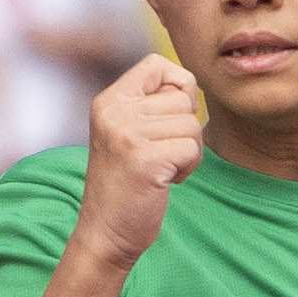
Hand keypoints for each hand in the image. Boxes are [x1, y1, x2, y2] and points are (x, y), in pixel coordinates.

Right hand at [79, 57, 204, 260]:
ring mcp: (127, 134)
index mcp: (108, 100)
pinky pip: (192, 148)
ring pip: (191, 124)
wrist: (105, 232)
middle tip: (161, 154)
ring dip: (188, 151)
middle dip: (184, 129)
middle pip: (182, 98)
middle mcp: (113, 111)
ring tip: (161, 168)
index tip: (167, 118)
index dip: (177, 86)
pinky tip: (165, 181)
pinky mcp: (144, 159)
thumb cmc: (126, 183)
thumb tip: (190, 82)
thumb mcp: (127, 132)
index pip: (156, 63)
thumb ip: (150, 104)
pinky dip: (188, 168)